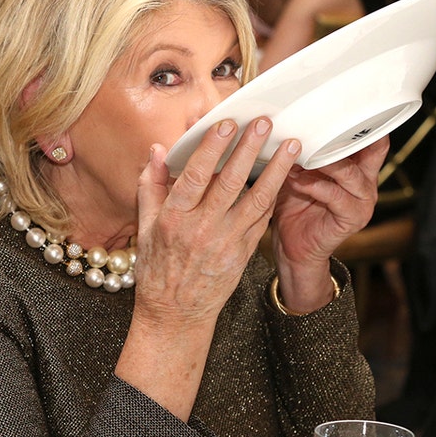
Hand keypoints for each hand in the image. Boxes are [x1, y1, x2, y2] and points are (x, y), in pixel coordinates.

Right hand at [118, 116, 296, 419]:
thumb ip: (151, 186)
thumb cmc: (157, 269)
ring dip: (276, 170)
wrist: (176, 314)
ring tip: (291, 145)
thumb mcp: (145, 227)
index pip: (195, 176)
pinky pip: (262, 219)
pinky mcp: (243, 253)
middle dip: (249, 149)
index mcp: (174, 219)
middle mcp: (202, 229)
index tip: (226, 123)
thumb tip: (156, 150)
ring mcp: (226, 242)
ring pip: (256, 199)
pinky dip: (275, 195)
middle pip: (230, 182)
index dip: (212, 148)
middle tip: (265, 122)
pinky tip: (287, 175)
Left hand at [270, 136, 385, 310]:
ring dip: (322, 162)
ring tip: (298, 156)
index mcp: (358, 167)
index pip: (373, 138)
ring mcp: (362, 201)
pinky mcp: (352, 218)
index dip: (364, 121)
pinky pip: (335, 196)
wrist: (293, 247)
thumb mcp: (298, 170)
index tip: (342, 103)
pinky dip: (313, 185)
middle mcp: (366, 182)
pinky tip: (296, 180)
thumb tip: (285, 120)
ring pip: (350, 173)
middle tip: (320, 123)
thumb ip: (301, 150)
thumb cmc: (294, 205)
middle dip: (345, 135)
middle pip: (372, 149)